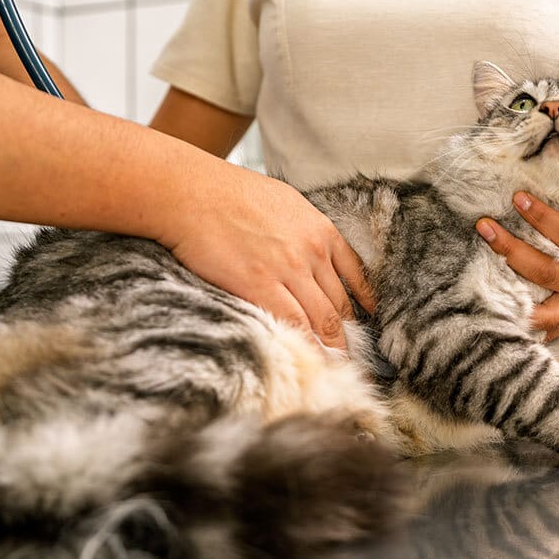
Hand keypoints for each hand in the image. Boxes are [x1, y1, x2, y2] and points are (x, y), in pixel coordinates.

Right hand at [160, 170, 375, 349]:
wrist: (191, 192)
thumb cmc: (229, 194)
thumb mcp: (286, 202)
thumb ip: (306, 229)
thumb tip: (314, 251)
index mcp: (321, 230)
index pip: (356, 275)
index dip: (363, 303)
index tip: (368, 321)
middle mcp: (312, 251)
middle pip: (340, 303)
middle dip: (349, 334)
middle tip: (353, 356)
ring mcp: (288, 270)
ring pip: (322, 318)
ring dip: (331, 346)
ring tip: (336, 366)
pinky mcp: (260, 286)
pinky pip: (293, 323)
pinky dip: (305, 345)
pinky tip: (311, 359)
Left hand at [476, 192, 558, 340]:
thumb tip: (552, 193)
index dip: (541, 217)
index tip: (517, 197)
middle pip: (546, 272)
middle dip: (511, 249)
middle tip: (485, 226)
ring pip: (541, 310)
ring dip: (508, 291)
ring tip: (480, 268)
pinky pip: (545, 329)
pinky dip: (523, 324)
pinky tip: (495, 313)